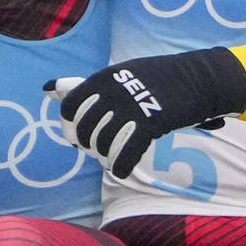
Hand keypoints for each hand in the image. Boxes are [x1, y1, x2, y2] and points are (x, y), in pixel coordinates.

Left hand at [44, 49, 245, 179]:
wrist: (197, 79)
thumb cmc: (155, 79)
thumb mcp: (117, 76)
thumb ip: (83, 87)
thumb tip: (47, 88)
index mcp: (104, 79)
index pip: (70, 107)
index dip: (71, 127)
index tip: (81, 136)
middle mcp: (113, 93)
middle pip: (85, 131)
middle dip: (89, 145)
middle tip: (101, 149)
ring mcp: (131, 108)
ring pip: (103, 145)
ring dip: (105, 156)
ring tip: (113, 156)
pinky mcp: (149, 124)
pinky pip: (125, 154)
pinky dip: (120, 166)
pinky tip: (121, 169)